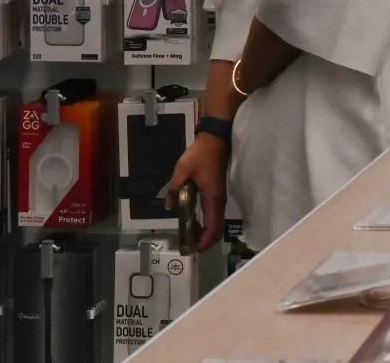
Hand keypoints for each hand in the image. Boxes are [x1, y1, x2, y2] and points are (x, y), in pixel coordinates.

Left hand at [167, 133, 228, 251]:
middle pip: (217, 228)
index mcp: (212, 198)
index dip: (205, 241)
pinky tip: (195, 222)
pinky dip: (207, 223)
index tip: (193, 249)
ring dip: (206, 232)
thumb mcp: (182, 171)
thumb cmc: (200, 155)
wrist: (216, 140)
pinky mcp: (217, 193)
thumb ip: (174, 189)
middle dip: (206, 240)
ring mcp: (219, 197)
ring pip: (217, 222)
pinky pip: (214, 214)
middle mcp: (218, 201)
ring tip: (191, 237)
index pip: (213, 226)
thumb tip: (169, 207)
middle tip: (190, 246)